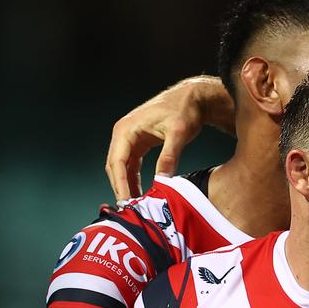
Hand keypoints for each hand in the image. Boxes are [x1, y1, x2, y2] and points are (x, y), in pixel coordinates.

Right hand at [105, 76, 230, 200]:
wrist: (192, 98)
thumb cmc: (184, 110)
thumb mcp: (178, 134)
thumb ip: (169, 157)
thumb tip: (163, 180)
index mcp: (126, 129)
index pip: (117, 162)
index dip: (119, 183)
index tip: (125, 201)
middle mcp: (123, 134)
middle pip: (115, 166)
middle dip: (120, 187)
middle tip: (129, 209)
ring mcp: (130, 138)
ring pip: (122, 167)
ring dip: (126, 185)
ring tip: (134, 205)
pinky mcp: (139, 143)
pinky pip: (132, 165)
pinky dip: (134, 179)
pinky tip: (140, 193)